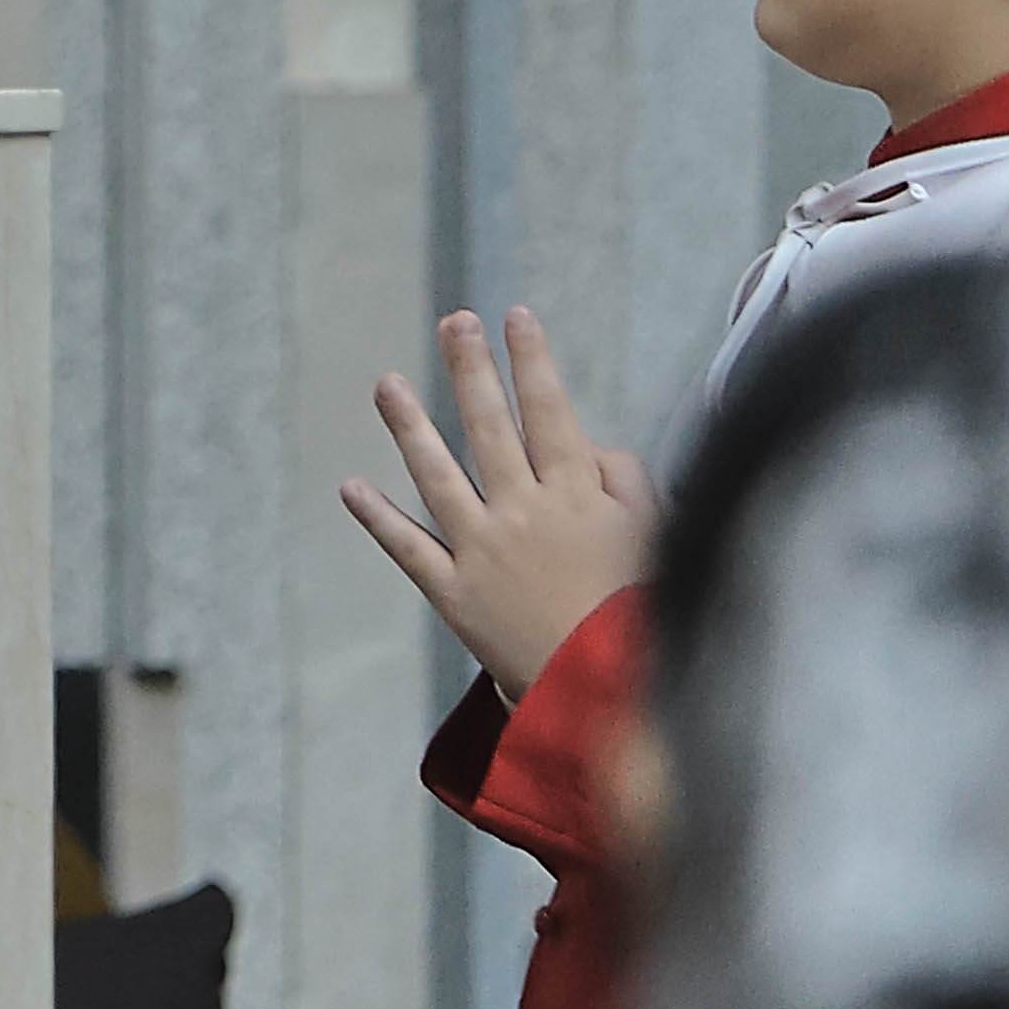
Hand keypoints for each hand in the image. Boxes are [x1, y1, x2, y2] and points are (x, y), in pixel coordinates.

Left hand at [342, 306, 655, 694]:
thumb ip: (624, 482)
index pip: (550, 412)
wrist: (605, 692)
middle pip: (489, 428)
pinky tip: (351, 487)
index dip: (532, 361)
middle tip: (453, 322)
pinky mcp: (454, 594)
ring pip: (437, 476)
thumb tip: (588, 446)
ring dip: (409, 426)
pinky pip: (409, 549)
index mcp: (575, 496)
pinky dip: (378, 519)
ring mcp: (482, 551)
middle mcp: (522, 513)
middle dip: (471, 370)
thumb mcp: (657, 538)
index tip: (514, 316)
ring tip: (387, 382)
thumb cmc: (639, 613)